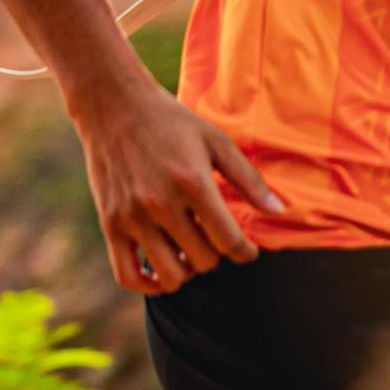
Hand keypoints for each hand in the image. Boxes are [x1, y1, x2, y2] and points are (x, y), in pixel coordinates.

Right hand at [73, 77, 282, 295]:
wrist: (113, 104)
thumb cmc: (171, 122)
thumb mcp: (217, 142)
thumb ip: (249, 180)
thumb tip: (279, 211)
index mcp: (193, 183)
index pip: (230, 242)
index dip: (245, 253)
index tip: (246, 250)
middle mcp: (161, 203)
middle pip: (204, 261)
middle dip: (216, 255)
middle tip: (213, 238)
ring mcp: (132, 216)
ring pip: (171, 276)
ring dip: (186, 271)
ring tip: (188, 251)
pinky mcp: (110, 223)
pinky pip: (128, 276)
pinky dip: (148, 284)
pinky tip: (162, 269)